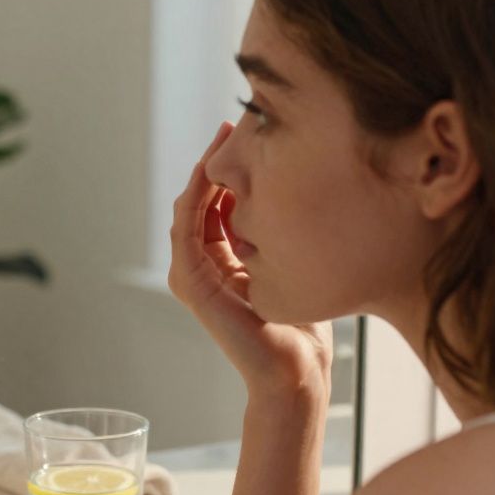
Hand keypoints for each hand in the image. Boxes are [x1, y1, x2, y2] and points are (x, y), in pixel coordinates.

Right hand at [167, 122, 332, 396]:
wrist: (295, 369)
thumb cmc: (306, 324)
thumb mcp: (295, 262)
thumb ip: (286, 232)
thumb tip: (308, 186)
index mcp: (225, 260)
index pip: (220, 204)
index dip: (231, 168)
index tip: (251, 134)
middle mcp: (203, 265)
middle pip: (202, 200)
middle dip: (215, 161)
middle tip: (232, 125)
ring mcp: (191, 275)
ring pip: (190, 208)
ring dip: (204, 171)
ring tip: (222, 140)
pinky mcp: (190, 283)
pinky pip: (186, 227)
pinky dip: (196, 197)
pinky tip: (214, 172)